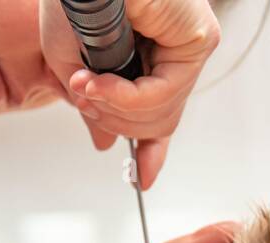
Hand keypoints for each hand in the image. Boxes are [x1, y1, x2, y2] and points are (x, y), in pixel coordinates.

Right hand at [40, 0, 220, 187]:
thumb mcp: (71, 60)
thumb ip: (93, 103)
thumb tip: (103, 142)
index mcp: (151, 56)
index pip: (160, 111)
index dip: (151, 149)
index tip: (143, 177)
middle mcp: (175, 52)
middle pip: (158, 120)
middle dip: (113, 120)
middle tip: (85, 99)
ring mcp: (189, 46)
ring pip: (160, 114)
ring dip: (113, 109)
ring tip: (85, 85)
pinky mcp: (198, 39)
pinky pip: (163, 96)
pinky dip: (126, 98)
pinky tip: (99, 84)